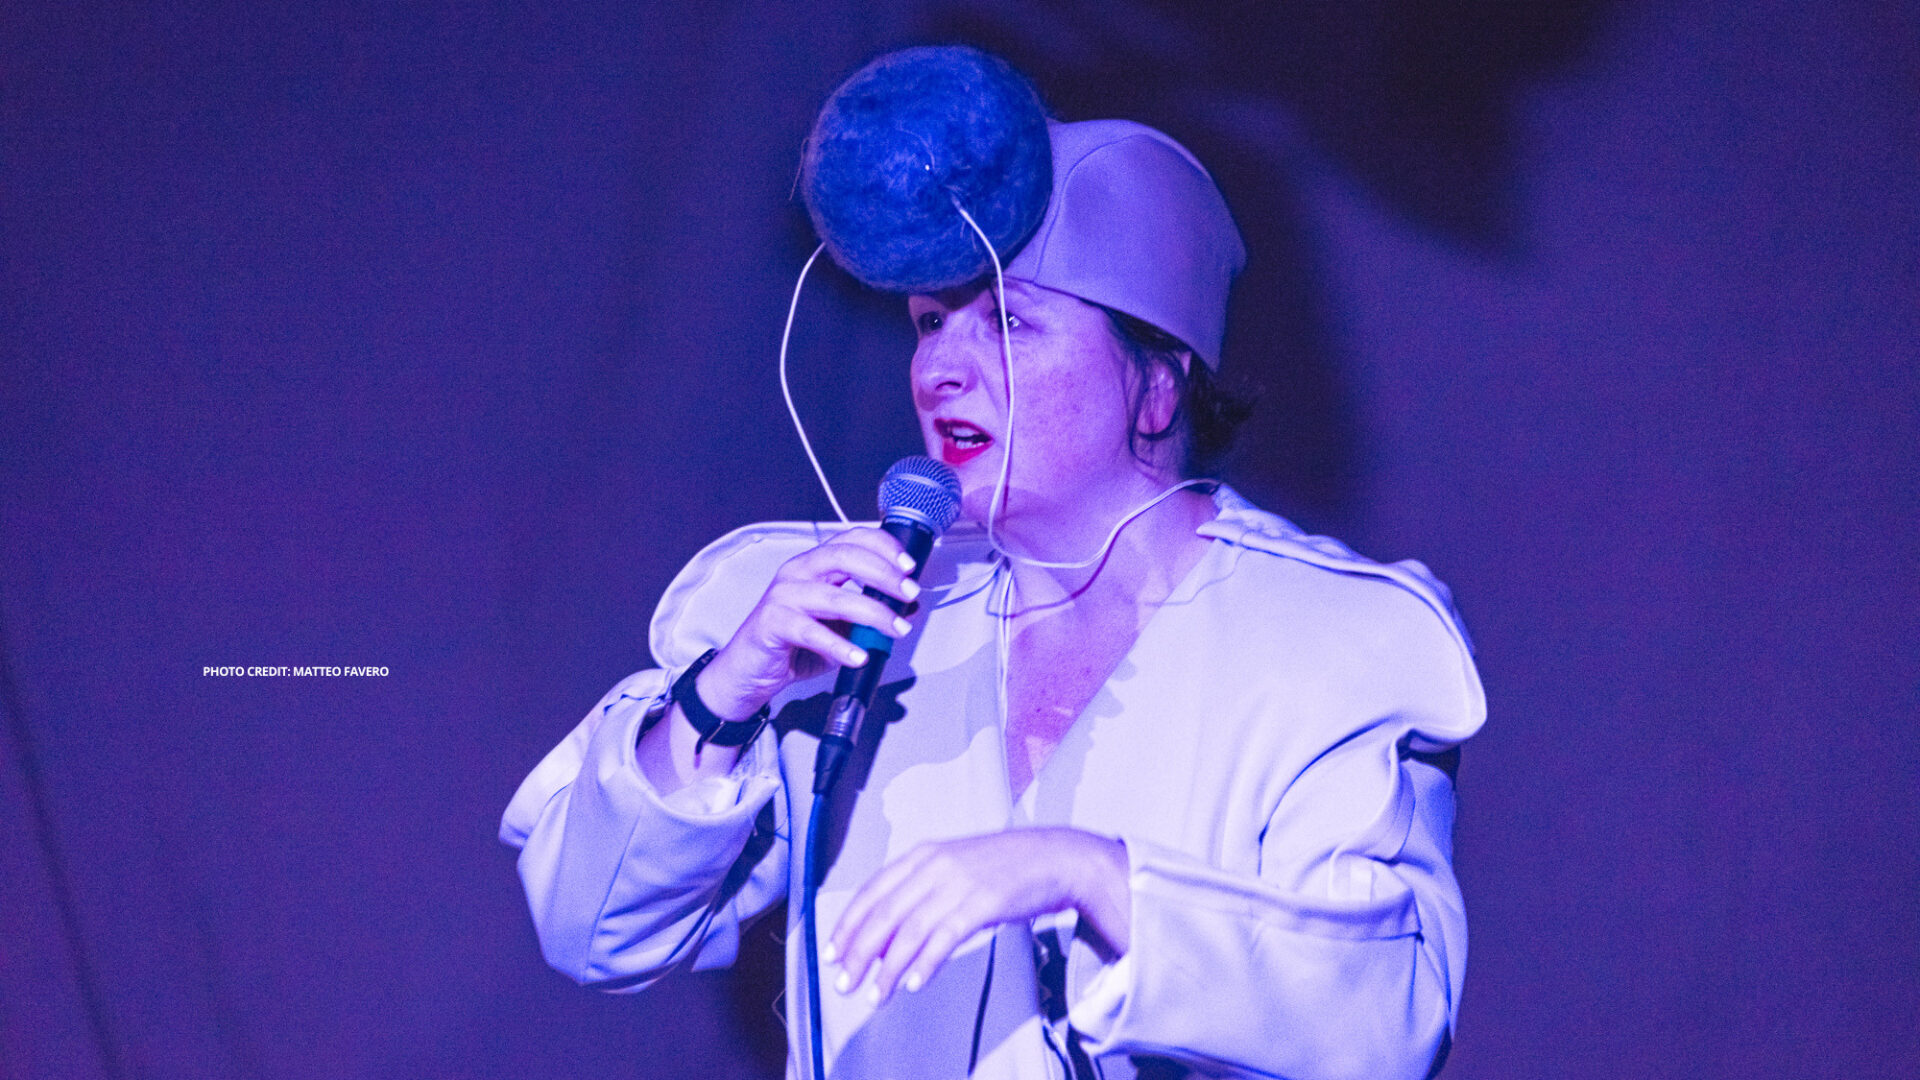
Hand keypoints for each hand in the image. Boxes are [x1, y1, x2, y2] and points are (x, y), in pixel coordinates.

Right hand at [698, 527, 922, 720]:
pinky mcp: (772, 622)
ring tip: (896, 629)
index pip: (852, 539)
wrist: (750, 670)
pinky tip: (859, 656)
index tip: (909, 566)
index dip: (884, 547)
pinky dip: (839, 645)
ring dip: (872, 613)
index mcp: (815, 564)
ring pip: (833, 597)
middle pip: (844, 557)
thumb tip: (909, 609)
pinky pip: (810, 632)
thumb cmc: (793, 643)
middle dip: (884, 573)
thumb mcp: (841, 626)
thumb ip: (869, 614)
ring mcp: (783, 595)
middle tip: (909, 593)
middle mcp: (798, 572)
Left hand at [826, 828, 1130, 1004]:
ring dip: (887, 969)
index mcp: (921, 855)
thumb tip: (887, 933)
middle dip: (858, 953)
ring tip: (875, 996)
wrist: (1054, 858)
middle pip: (883, 915)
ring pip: (909, 932)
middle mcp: (934, 866)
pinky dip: (926, 963)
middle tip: (845, 984)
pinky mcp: (983, 903)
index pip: (871, 892)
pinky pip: (945, 938)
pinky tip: (914, 984)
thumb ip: (920, 892)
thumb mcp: (953, 867)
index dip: (847, 925)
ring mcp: (958, 883)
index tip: (831, 953)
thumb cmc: (1003, 867)